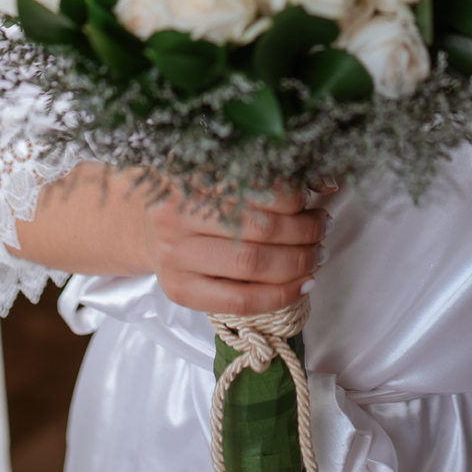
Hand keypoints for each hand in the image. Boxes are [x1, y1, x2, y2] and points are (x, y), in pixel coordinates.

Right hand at [143, 183, 329, 314]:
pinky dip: (280, 295)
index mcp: (188, 174)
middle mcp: (176, 214)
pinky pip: (240, 300)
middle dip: (304, 230)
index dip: (292, 194)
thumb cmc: (194, 194)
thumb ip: (271, 172)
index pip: (255, 185)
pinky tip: (304, 284)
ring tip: (318, 253)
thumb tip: (328, 182)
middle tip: (323, 226)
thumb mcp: (220, 171)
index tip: (310, 197)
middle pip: (258, 227)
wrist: (144, 226)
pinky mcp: (179, 290)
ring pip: (252, 264)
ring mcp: (175, 256)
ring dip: (298, 261)